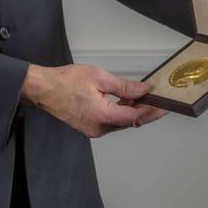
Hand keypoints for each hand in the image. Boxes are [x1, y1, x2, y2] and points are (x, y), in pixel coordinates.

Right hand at [20, 63, 166, 137]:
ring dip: (134, 112)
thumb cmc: (66, 80)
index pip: (135, 116)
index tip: (164, 104)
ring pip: (121, 123)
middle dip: (146, 112)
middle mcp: (99, 128)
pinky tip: (127, 102)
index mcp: (103, 116)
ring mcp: (94, 130)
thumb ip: (124, 86)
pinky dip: (121, 112)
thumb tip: (144, 90)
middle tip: (161, 103)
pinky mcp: (89, 127)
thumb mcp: (99, 77)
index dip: (151, 110)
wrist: (43, 89)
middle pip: (130, 122)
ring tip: (146, 99)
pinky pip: (111, 122)